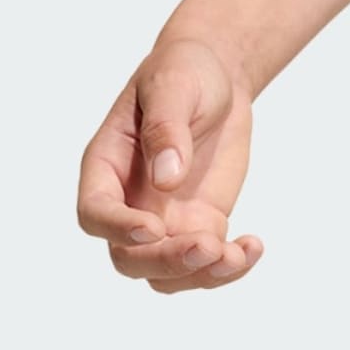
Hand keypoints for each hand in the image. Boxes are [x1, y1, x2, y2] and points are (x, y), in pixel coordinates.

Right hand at [76, 38, 263, 293]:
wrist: (218, 78)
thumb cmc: (184, 71)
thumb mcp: (173, 87)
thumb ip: (166, 128)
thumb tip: (166, 176)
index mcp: (106, 165)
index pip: (95, 213)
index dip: (118, 229)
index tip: (153, 227)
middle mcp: (130, 201)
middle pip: (129, 259)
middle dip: (167, 262)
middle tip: (209, 246)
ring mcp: (165, 220)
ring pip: (167, 275)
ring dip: (202, 277)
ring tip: (238, 254)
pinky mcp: (200, 226)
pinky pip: (207, 266)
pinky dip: (230, 268)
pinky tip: (253, 246)